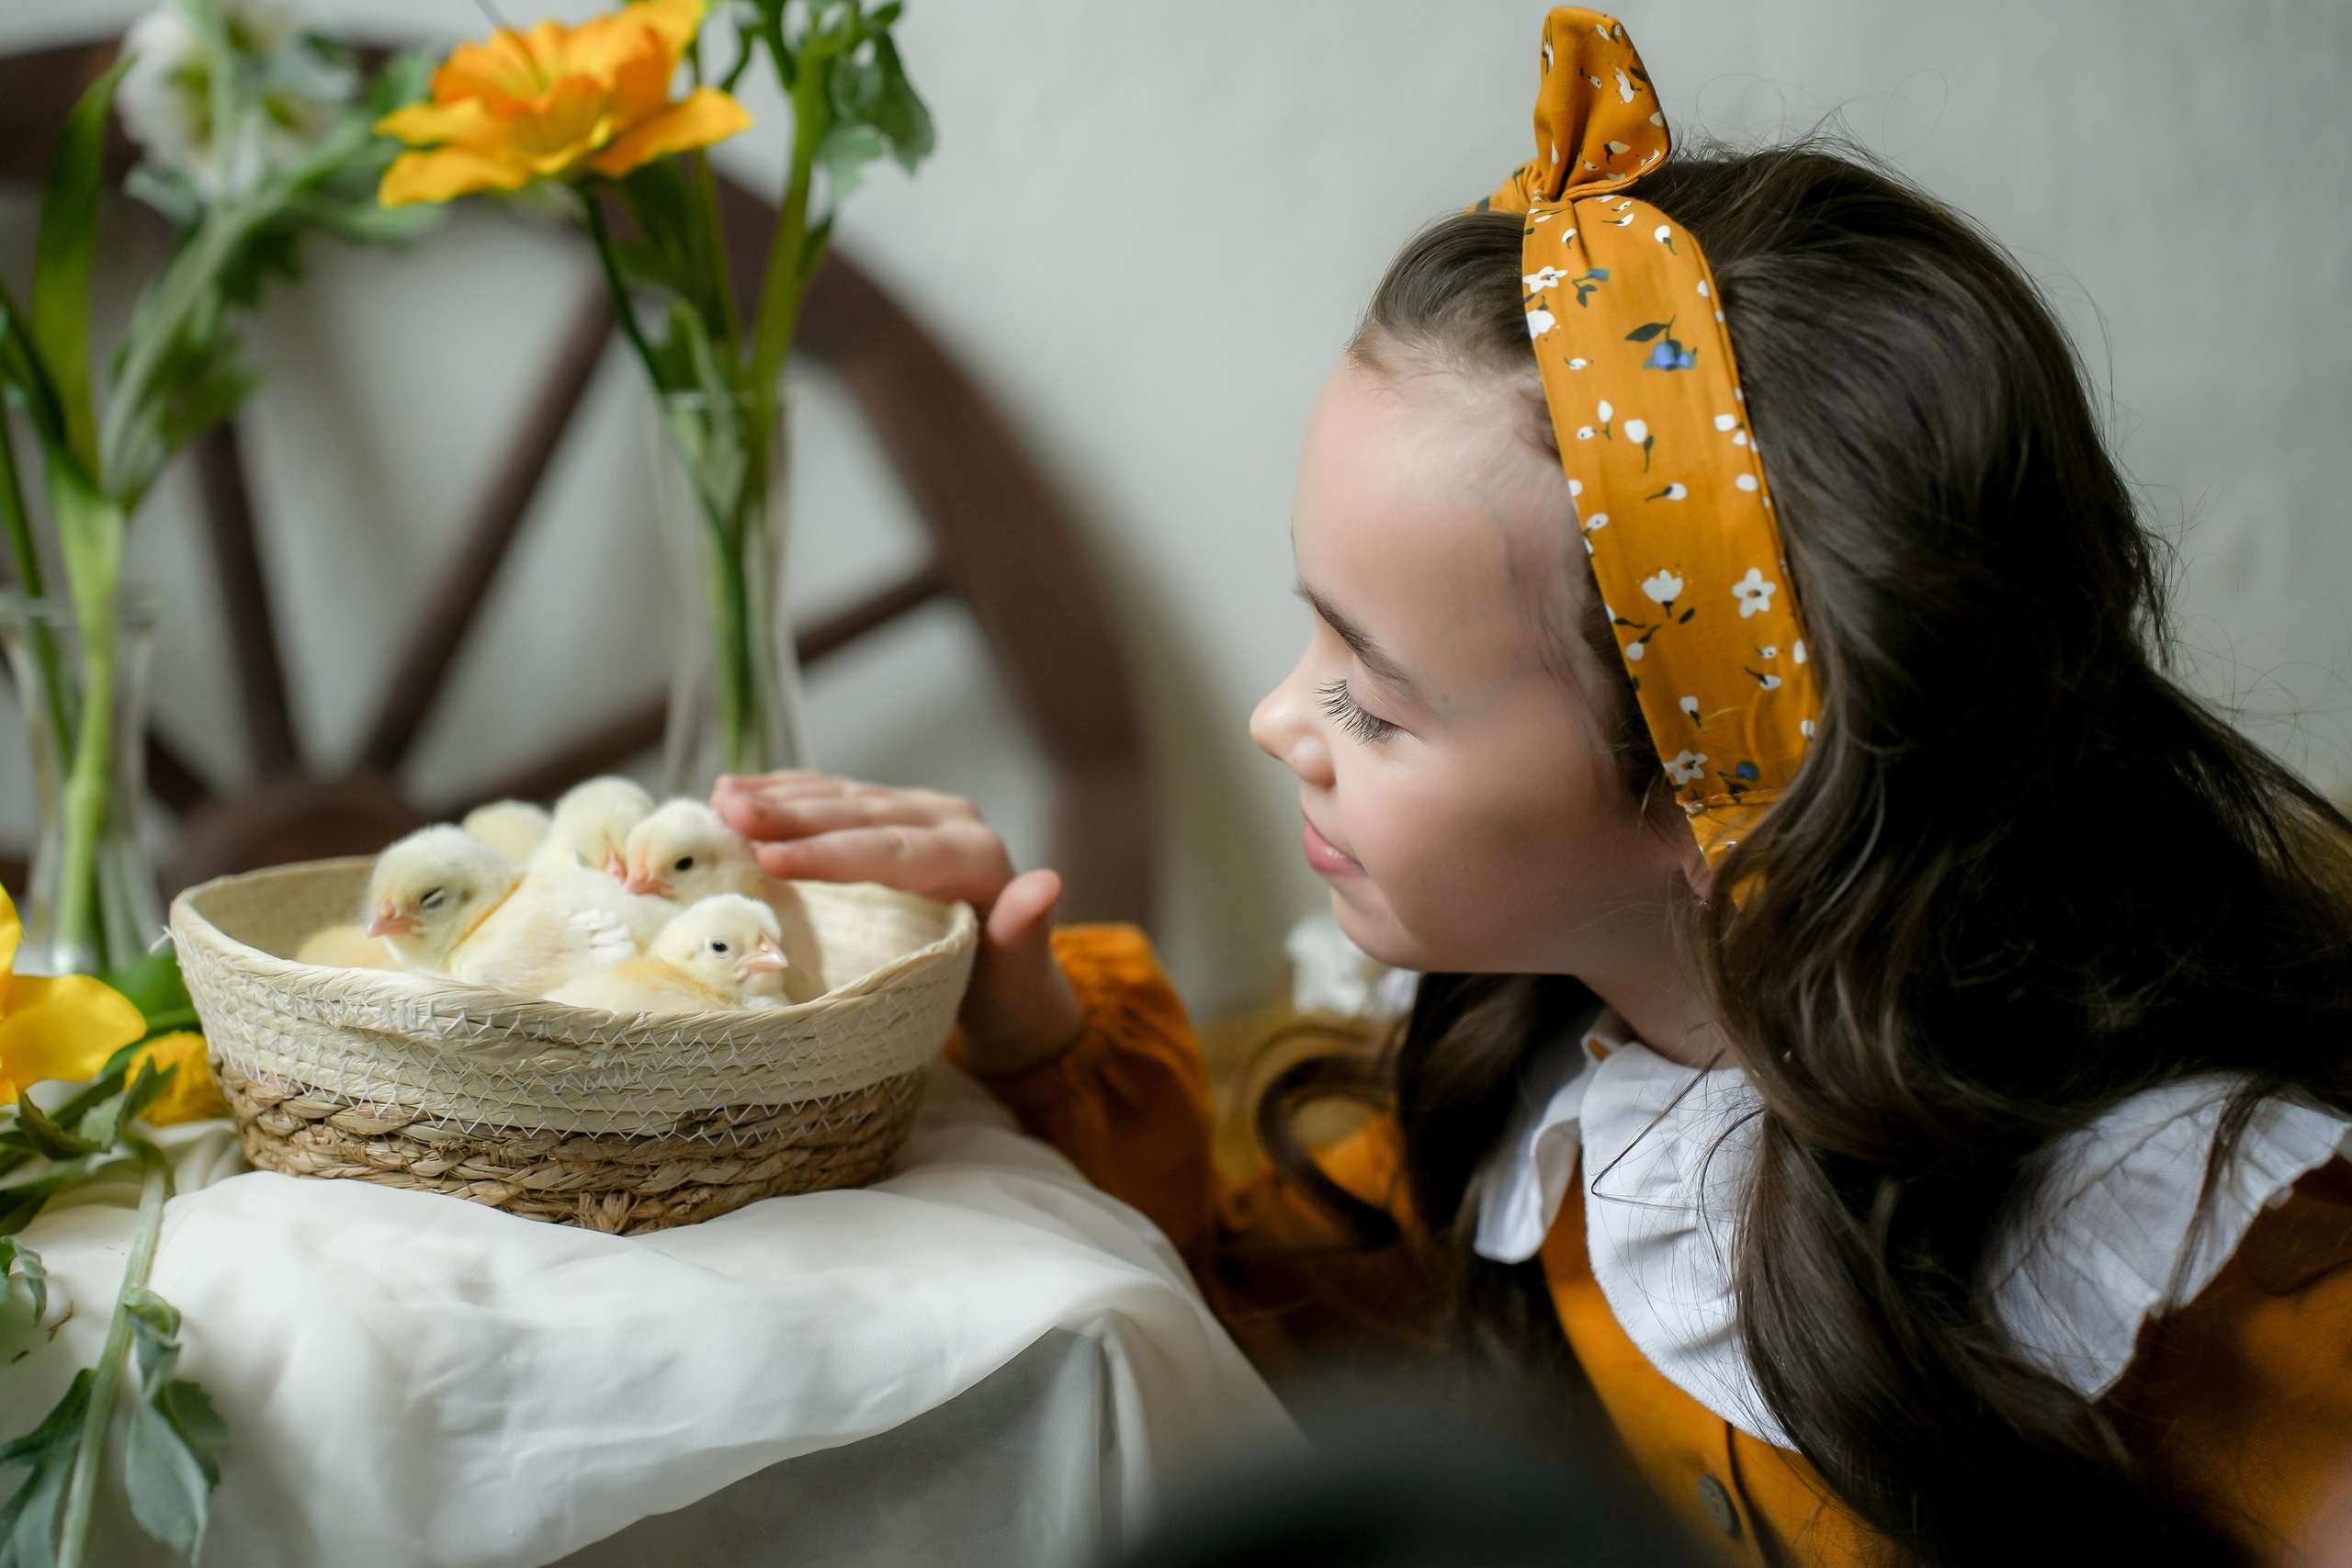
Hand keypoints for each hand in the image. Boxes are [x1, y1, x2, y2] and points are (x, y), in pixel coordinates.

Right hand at [711, 772, 1082, 1073]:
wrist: (1008, 982)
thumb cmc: (1007, 990)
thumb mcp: (1019, 975)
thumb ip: (1026, 931)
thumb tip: (1047, 882)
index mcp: (978, 857)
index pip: (895, 851)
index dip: (831, 853)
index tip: (771, 858)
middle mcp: (950, 822)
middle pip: (862, 815)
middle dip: (791, 813)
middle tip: (727, 812)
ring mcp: (919, 813)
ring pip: (843, 798)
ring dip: (780, 795)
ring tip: (721, 797)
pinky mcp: (894, 815)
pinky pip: (837, 797)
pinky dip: (789, 794)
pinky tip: (740, 792)